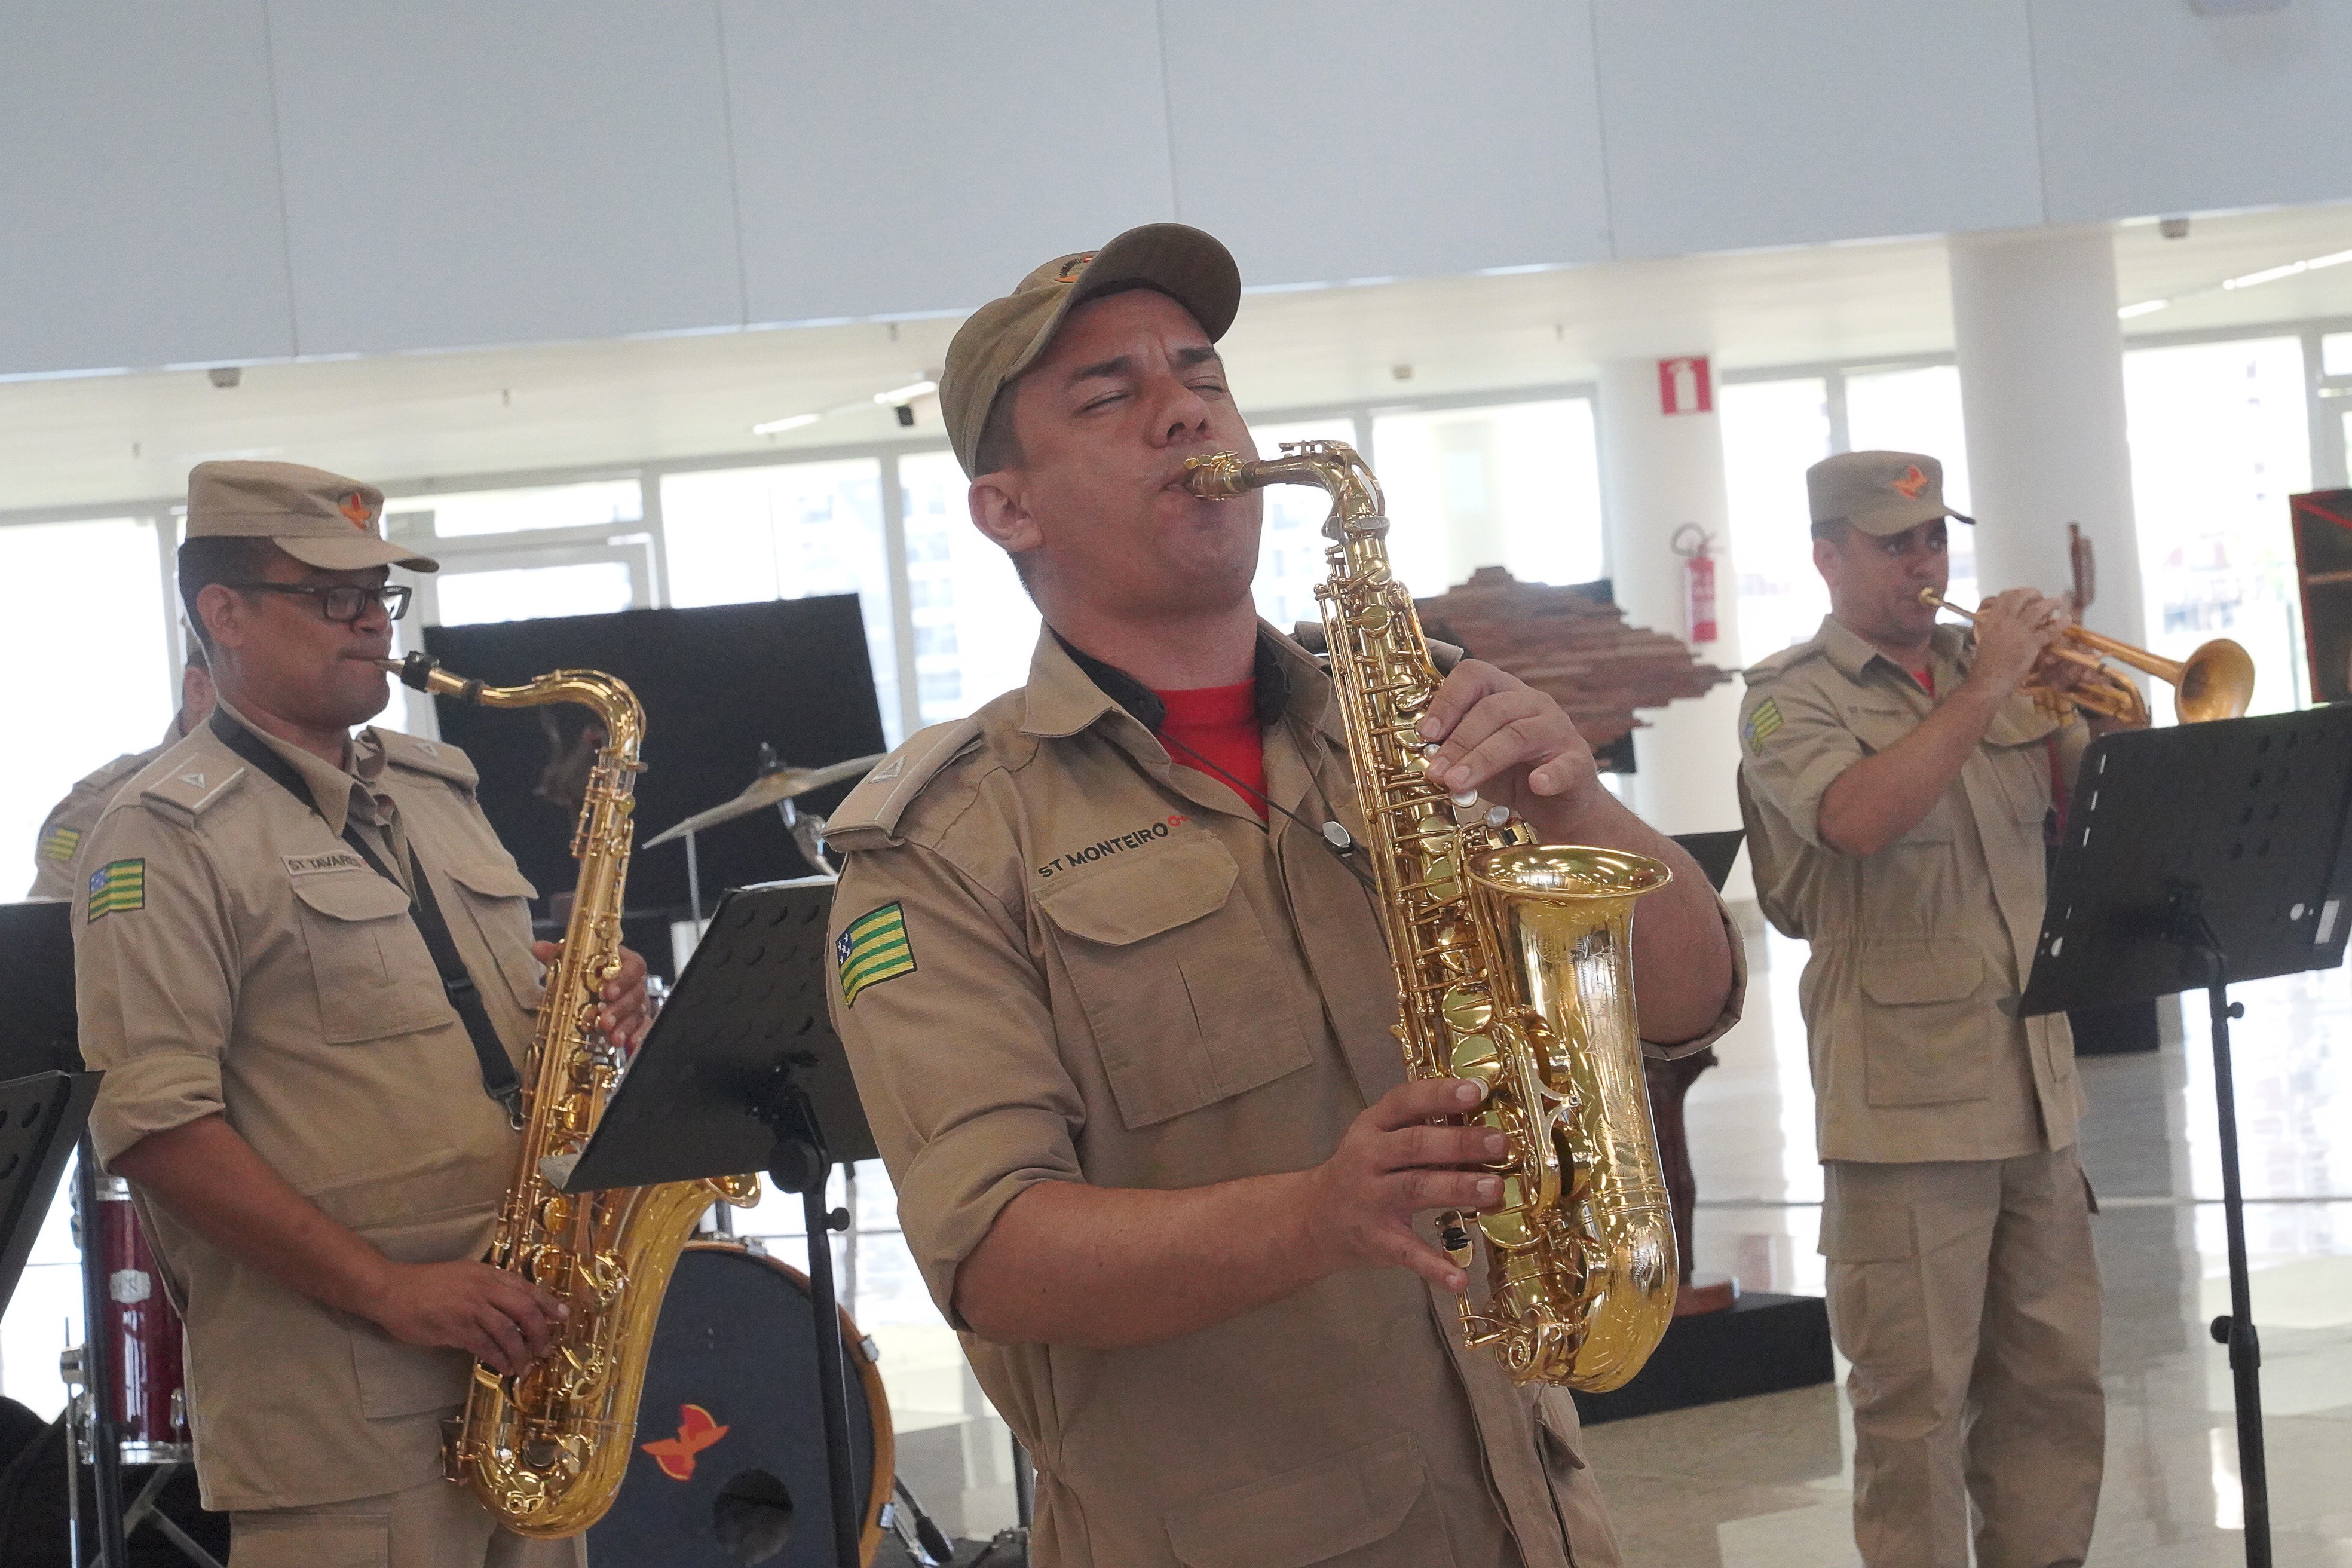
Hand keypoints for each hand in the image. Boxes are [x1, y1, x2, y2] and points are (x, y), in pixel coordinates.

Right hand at [369, 1259, 566, 1376]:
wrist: (392, 1290)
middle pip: (524, 1310)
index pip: (526, 1288)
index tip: (563, 1316)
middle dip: (540, 1332)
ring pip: (507, 1332)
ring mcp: (469, 1308)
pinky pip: (485, 1346)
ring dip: (520, 1352)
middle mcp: (483, 1289)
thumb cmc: (429, 1284)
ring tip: (524, 1366)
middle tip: (545, 1348)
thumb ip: (490, 1287)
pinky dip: (499, 1358)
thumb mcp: (465, 1275)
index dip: (548, 1303)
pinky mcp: (455, 1328)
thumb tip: (517, 1306)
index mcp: (488, 1274)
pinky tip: (504, 1367)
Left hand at [532, 941, 652, 1050]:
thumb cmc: (590, 972)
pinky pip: (642, 1028)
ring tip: (612, 1038)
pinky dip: (637, 1037)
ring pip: (636, 1015)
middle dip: (618, 1010)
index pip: (633, 967)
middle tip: (603, 1021)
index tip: (606, 992)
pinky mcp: (637, 1021)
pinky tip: (629, 1046)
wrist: (596, 987)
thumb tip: (538, 948)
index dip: (622, 980)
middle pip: (634, 995)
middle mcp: (634, 984)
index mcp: (624, 964)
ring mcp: (637, 1004)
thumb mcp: (574, 962)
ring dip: (624, 1027)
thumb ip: (558, 955)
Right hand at [1298, 1078, 1506, 1292]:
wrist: (1314, 1218)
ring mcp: (1372, 1200)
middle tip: (1499, 1142)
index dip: (1439, 1094)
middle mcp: (1369, 1159)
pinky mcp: (1378, 1239)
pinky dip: (1434, 1266)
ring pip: (1416, 1189)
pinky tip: (1460, 1278)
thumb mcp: (1379, 1137)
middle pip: (1416, 1145)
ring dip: (1457, 1188)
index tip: (1475, 1090)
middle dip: (1459, 1143)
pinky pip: (1408, 1253)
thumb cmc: (1363, 1170)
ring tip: (1494, 1189)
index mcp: (1373, 1127)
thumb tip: (1484, 1121)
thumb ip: (1421, 1127)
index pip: (1405, 1102)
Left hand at [1415, 659, 1599, 824]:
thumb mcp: (1474, 757)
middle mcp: (1533, 703)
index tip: (1426, 734)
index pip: (1474, 675)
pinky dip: (1551, 775)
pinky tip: (1536, 785)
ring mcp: (1558, 730)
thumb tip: (1422, 756)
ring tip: (1457, 785)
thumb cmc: (1511, 774)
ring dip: (1483, 761)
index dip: (1447, 701)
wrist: (1558, 805)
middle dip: (1459, 742)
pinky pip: (1565, 765)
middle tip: (1436, 773)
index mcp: (1504, 692)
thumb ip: (1452, 752)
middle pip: (1492, 709)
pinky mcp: (1579, 762)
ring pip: (1518, 736)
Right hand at [1962, 589, 2069, 696]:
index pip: (2005, 596)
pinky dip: (2061, 624)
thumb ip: (1998, 627)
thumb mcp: (1987, 639)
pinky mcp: (2031, 643)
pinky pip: (2049, 630)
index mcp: (1992, 620)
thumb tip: (2009, 622)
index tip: (2026, 595)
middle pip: (2021, 597)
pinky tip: (2067, 620)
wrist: (1989, 680)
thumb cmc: (1987, 664)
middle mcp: (2005, 621)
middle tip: (2041, 598)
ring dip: (2050, 603)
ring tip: (2058, 602)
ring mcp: (2018, 631)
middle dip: (2034, 594)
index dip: (2017, 592)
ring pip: (2037, 609)